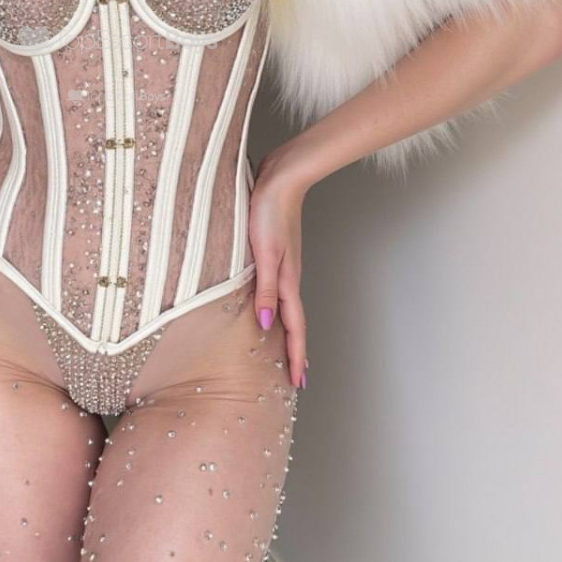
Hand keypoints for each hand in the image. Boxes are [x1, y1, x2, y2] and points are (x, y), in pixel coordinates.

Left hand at [247, 155, 308, 388]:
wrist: (281, 177)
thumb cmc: (269, 210)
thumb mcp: (264, 253)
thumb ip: (264, 288)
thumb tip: (264, 325)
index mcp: (286, 280)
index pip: (293, 327)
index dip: (294, 356)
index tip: (298, 384)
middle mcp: (287, 277)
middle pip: (294, 322)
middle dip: (295, 351)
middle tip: (296, 379)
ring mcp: (283, 265)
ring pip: (286, 307)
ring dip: (286, 331)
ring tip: (283, 350)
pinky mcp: (274, 252)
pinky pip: (277, 289)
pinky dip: (276, 307)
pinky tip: (268, 307)